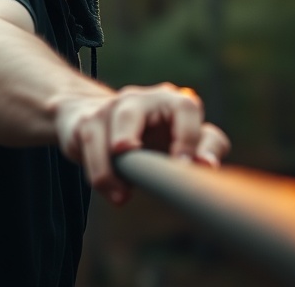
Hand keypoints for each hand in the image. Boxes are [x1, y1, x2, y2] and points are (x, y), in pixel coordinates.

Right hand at [53, 83, 229, 204]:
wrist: (92, 121)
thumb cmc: (149, 135)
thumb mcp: (182, 140)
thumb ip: (206, 148)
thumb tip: (207, 165)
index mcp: (171, 100)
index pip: (186, 108)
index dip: (188, 137)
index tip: (185, 167)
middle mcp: (141, 98)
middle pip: (131, 113)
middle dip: (129, 139)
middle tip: (140, 167)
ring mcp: (110, 107)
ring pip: (105, 135)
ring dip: (112, 169)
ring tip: (122, 196)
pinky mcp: (87, 121)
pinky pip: (91, 147)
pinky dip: (101, 175)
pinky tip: (112, 191)